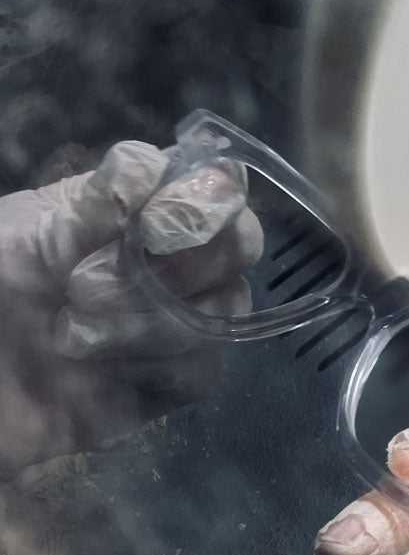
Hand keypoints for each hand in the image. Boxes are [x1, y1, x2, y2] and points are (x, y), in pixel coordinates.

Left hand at [0, 140, 261, 476]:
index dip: (201, 198)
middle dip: (180, 264)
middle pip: (240, 240)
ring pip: (227, 306)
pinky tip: (95, 373)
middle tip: (84, 287)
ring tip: (68, 336)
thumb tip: (148, 173)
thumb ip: (89, 203)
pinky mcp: (171, 381)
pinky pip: (204, 367)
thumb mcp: (22, 232)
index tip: (150, 229)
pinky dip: (154, 367)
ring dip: (149, 321)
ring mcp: (179, 320)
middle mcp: (170, 256)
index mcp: (134, 204)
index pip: (213, 178)